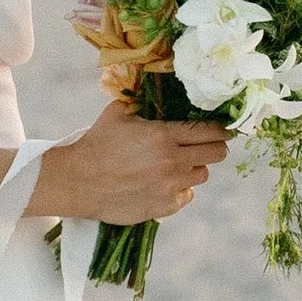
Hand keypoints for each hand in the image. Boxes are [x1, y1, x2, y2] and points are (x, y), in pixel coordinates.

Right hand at [38, 102, 230, 226]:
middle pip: (216, 154)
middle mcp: (172, 161)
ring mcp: (170, 186)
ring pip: (202, 175)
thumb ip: (140, 104)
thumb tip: (151, 93)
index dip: (221, 129)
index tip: (224, 129)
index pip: (210, 131)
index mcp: (163, 135)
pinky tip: (165, 183)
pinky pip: (186, 196)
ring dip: (194, 168)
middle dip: (215, 147)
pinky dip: (180, 189)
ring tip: (178, 164)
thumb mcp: (117, 114)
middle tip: (209, 145)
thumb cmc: (95, 144)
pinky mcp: (164, 207)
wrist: (77, 182)